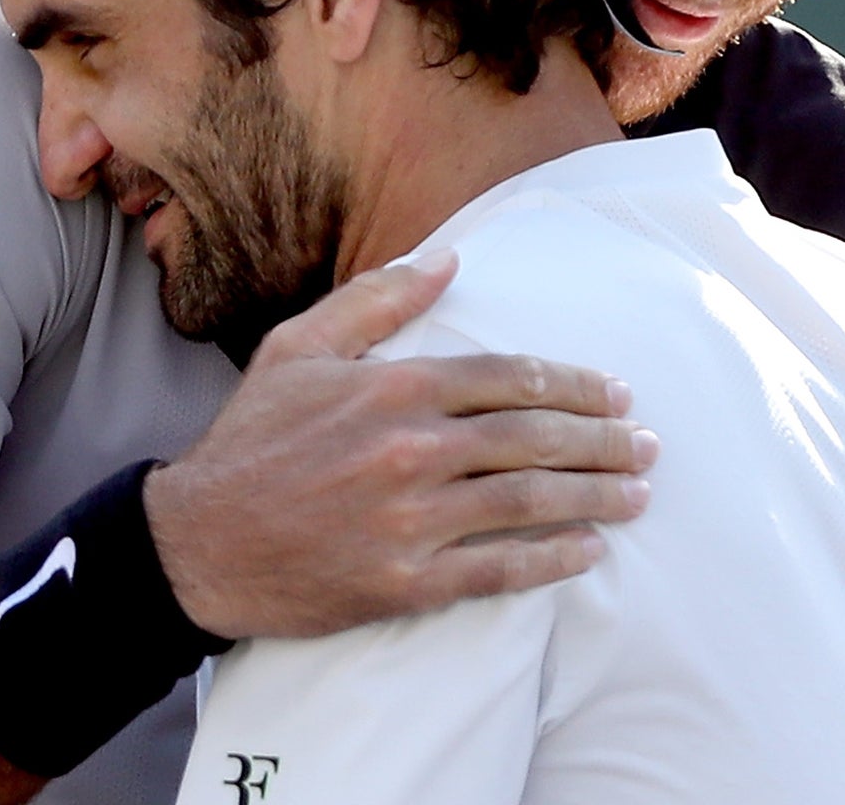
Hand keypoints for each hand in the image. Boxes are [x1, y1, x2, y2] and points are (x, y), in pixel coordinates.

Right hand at [144, 252, 656, 639]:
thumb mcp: (300, 347)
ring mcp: (409, 520)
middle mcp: (410, 449)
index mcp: (393, 386)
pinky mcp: (403, 583)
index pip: (510, 377)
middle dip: (604, 440)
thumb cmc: (251, 438)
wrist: (196, 541)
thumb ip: (378, 299)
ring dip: (595, 496)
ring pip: (528, 502)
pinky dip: (550, 560)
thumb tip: (452, 261)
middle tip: (648, 444)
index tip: (615, 393)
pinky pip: (496, 570)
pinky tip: (588, 551)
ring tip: (638, 494)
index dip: (573, 384)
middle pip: (534, 439)